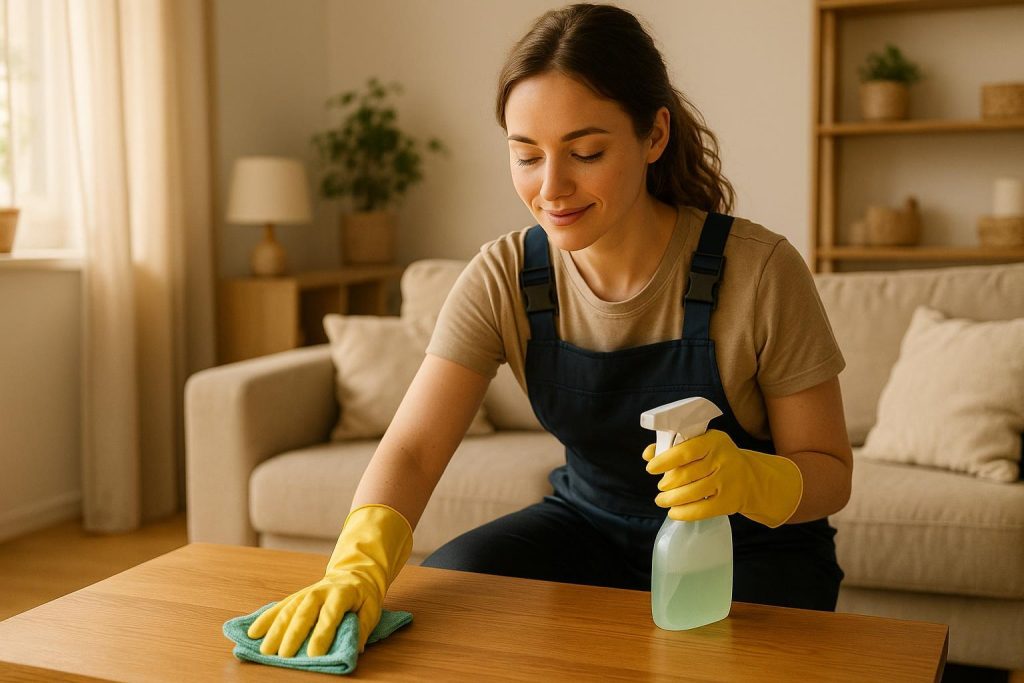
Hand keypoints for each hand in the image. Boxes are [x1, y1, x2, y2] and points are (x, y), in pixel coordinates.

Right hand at [246, 504, 412, 656]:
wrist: (354, 574)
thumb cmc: (363, 597)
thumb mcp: (372, 609)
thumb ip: (363, 628)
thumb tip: (355, 648)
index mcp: (342, 593)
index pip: (330, 614)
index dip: (322, 634)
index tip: (314, 654)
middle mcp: (320, 591)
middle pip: (304, 612)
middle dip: (293, 634)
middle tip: (283, 655)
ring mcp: (305, 593)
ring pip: (288, 609)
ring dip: (275, 629)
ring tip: (265, 650)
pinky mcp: (296, 597)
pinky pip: (279, 607)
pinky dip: (266, 619)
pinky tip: (253, 632)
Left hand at [643, 429, 802, 527]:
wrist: (752, 478)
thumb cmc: (718, 459)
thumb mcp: (702, 445)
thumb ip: (674, 446)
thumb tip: (648, 453)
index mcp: (713, 441)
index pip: (685, 450)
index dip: (665, 460)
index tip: (651, 468)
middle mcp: (722, 460)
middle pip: (686, 474)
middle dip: (667, 483)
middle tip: (660, 487)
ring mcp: (728, 481)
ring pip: (692, 493)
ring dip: (671, 499)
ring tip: (661, 500)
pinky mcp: (730, 501)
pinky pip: (702, 510)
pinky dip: (684, 513)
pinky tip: (673, 512)